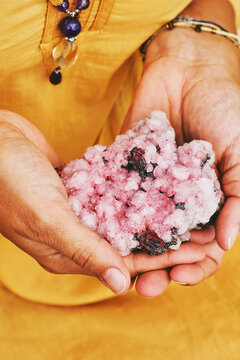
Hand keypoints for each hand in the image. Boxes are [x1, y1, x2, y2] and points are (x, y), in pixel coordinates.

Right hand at [0, 110, 204, 296]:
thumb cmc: (8, 180)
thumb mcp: (46, 217)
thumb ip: (82, 248)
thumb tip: (119, 283)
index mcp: (66, 252)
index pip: (124, 262)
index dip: (162, 258)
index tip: (195, 252)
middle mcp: (74, 234)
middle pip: (128, 242)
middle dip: (165, 238)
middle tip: (201, 232)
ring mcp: (76, 209)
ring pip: (122, 218)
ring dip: (152, 216)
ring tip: (185, 212)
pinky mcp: (78, 187)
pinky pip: (111, 195)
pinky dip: (132, 194)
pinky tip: (154, 189)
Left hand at [122, 28, 239, 294]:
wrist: (188, 71)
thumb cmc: (223, 109)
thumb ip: (238, 196)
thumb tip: (226, 243)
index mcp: (212, 201)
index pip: (206, 247)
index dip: (195, 267)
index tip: (179, 277)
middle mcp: (181, 200)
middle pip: (170, 245)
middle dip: (160, 269)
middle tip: (145, 288)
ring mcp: (154, 187)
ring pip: (142, 229)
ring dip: (134, 252)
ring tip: (122, 269)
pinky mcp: (130, 170)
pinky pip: (120, 197)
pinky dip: (113, 216)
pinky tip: (102, 233)